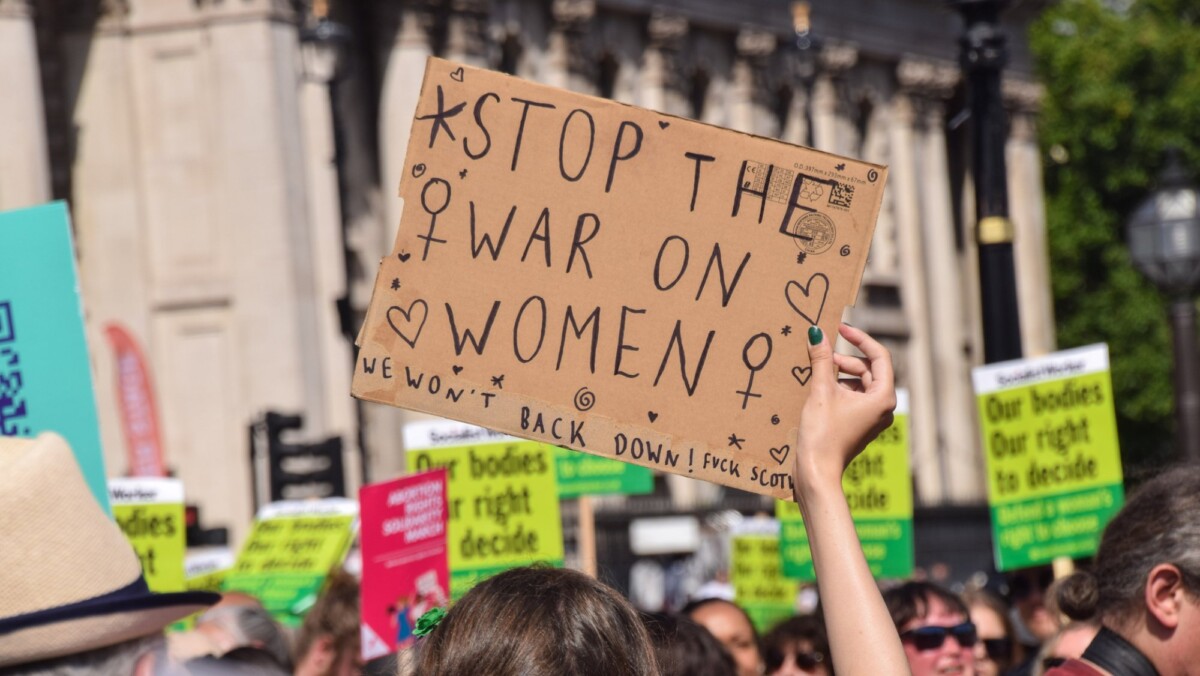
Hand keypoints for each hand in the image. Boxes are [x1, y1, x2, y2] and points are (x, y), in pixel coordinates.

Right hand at [793, 324, 895, 493]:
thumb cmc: (823, 433)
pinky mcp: (860, 425)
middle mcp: (883, 407)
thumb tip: (817, 333)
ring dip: (840, 374)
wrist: (817, 472)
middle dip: (846, 359)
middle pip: (869, 370)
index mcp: (883, 397)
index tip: (840, 329)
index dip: (860, 338)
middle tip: (823, 354)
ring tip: (817, 373)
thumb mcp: (821, 391)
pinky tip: (819, 389)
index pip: (879, 356)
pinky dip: (839, 389)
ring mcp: (873, 418)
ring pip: (860, 383)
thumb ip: (822, 359)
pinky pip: (854, 398)